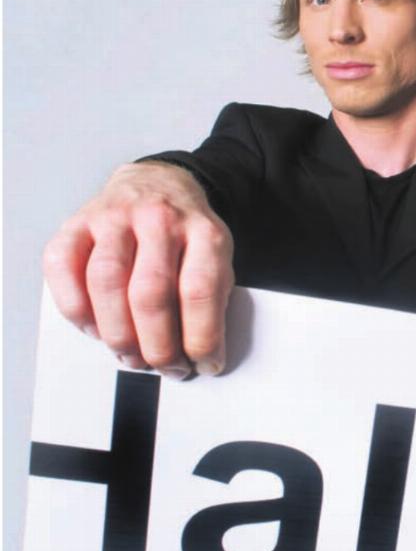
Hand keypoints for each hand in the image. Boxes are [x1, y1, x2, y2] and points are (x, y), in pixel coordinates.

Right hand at [42, 162, 233, 377]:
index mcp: (203, 231)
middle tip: (163, 367)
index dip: (201, 338)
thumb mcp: (217, 257)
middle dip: (157, 345)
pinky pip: (63, 268)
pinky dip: (75, 307)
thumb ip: (212, 299)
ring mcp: (115, 217)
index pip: (201, 291)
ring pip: (107, 284)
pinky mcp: (78, 222)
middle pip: (151, 294)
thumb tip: (204, 353)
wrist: (159, 183)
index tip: (204, 364)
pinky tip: (93, 326)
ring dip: (117, 334)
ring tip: (130, 355)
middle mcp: (159, 220)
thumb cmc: (186, 231)